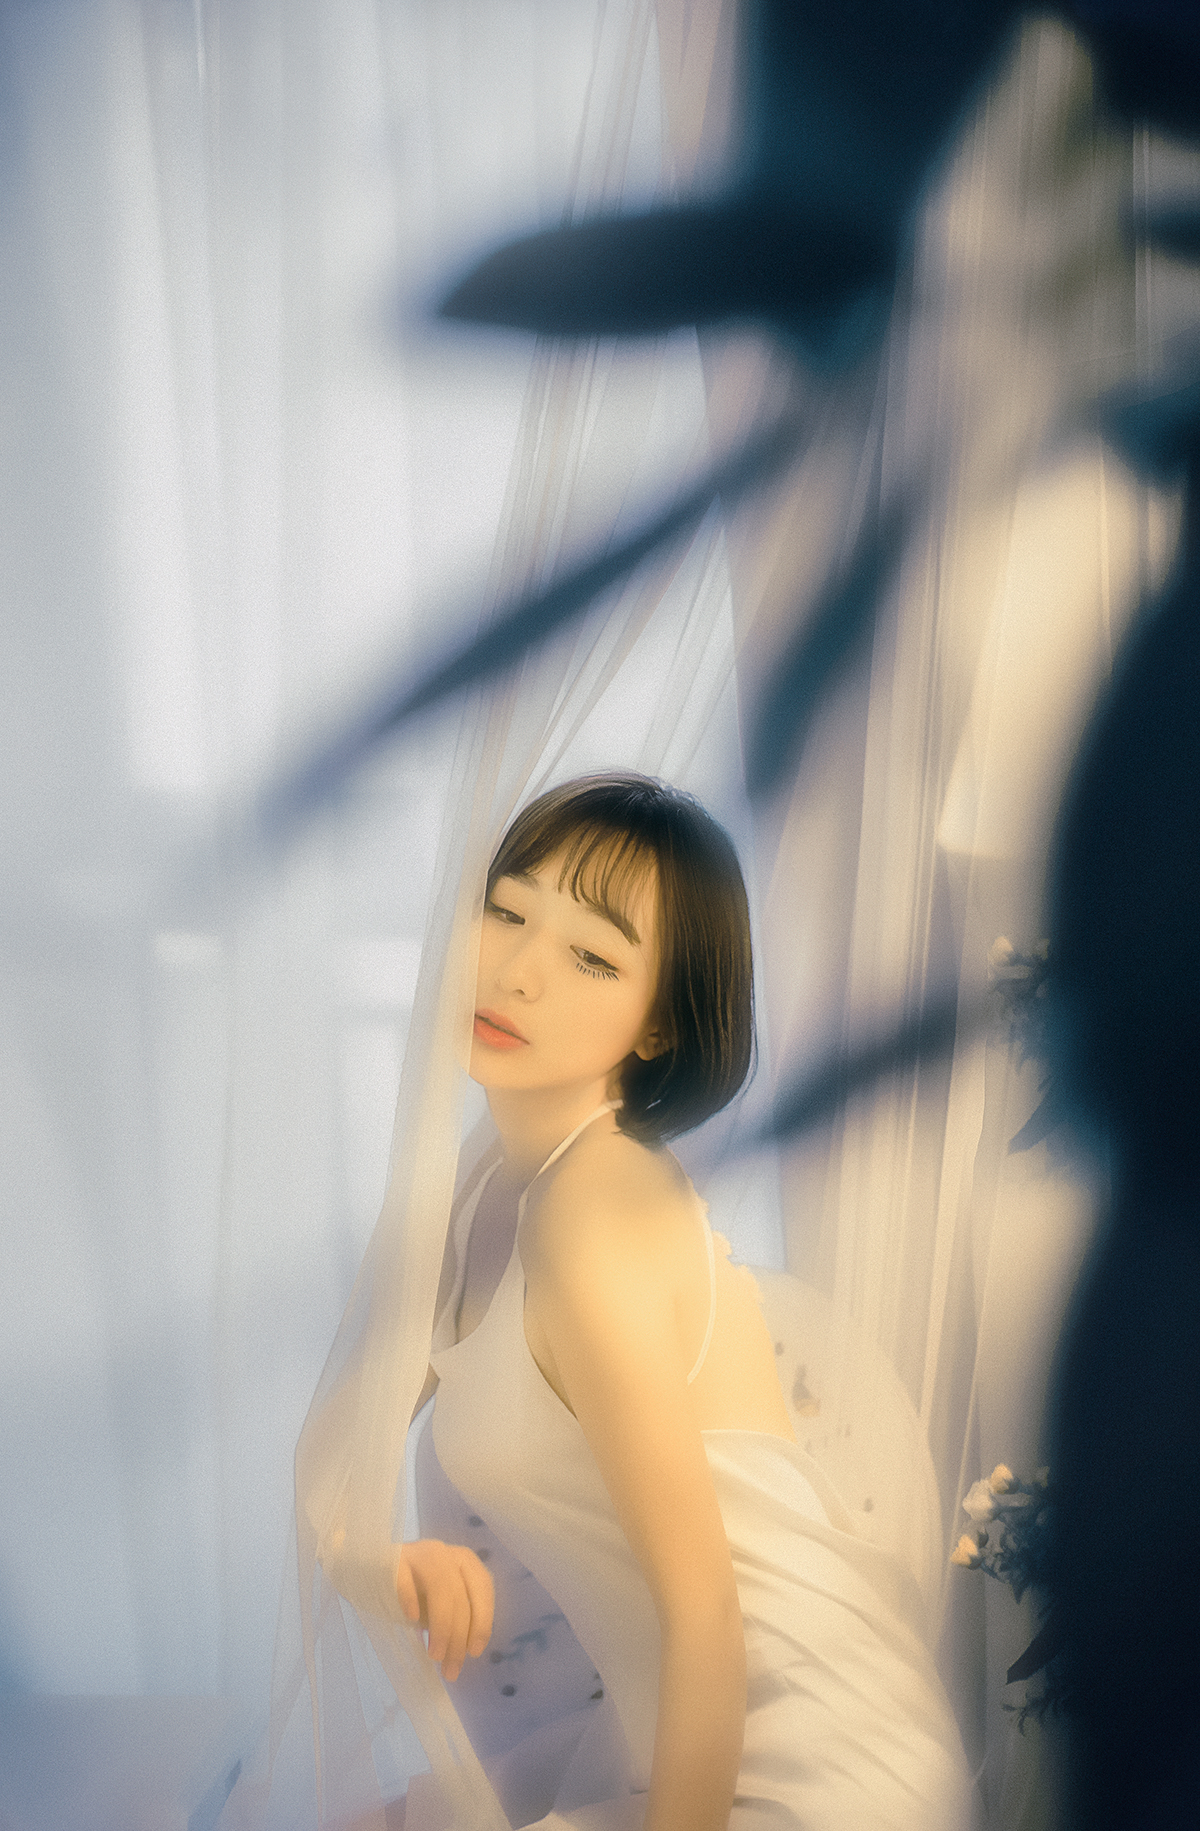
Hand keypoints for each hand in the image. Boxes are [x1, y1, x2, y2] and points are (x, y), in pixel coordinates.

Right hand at [394, 1538, 493, 1680]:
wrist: (369, 1569)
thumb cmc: (413, 1591)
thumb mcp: (439, 1605)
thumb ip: (454, 1619)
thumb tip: (464, 1651)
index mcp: (462, 1561)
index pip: (482, 1587)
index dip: (482, 1621)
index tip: (474, 1652)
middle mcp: (444, 1553)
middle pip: (460, 1594)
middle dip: (459, 1636)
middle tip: (450, 1669)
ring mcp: (417, 1553)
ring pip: (439, 1586)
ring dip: (441, 1625)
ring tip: (434, 1655)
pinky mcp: (392, 1559)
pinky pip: (404, 1578)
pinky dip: (411, 1597)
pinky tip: (411, 1618)